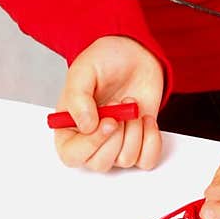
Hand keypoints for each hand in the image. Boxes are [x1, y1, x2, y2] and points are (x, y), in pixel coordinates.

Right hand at [53, 36, 163, 171]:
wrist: (133, 55)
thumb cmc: (103, 61)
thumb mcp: (82, 71)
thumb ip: (78, 99)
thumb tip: (86, 126)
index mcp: (68, 128)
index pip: (72, 155)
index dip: (90, 144)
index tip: (108, 121)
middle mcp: (90, 141)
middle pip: (100, 163)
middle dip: (115, 135)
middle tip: (118, 104)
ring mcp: (115, 144)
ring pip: (125, 159)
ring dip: (133, 131)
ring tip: (130, 104)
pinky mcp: (138, 143)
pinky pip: (147, 160)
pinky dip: (151, 140)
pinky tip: (146, 119)